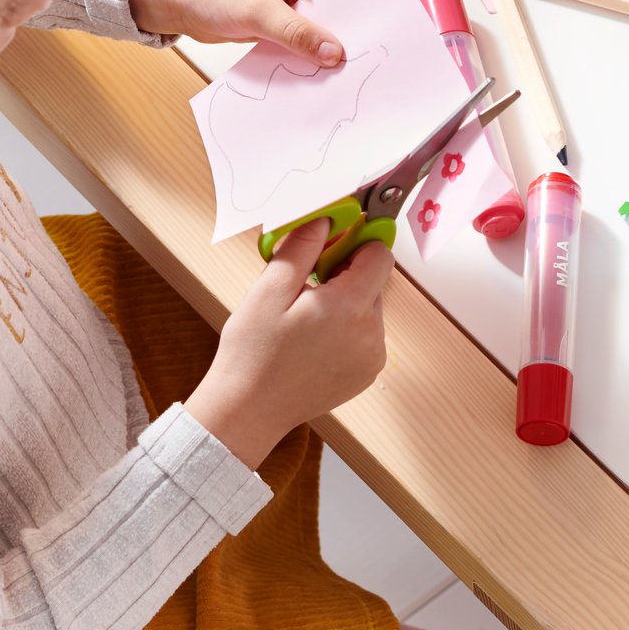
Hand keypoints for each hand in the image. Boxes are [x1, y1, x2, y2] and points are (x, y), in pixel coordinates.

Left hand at [127, 0, 342, 66]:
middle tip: (345, 71)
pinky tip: (306, 73)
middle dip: (332, 40)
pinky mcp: (275, 16)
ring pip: (315, 29)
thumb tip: (335, 52)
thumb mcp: (256, 10)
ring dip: (314, 51)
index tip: (359, 53)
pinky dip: (298, 55)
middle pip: (332, 12)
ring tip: (328, 77)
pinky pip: (296, 39)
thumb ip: (298, 33)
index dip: (349, 23)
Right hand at [184, 218, 392, 469]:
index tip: (331, 246)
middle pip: (374, 283)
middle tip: (307, 284)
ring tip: (305, 317)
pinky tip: (313, 340)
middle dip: (346, 275)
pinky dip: (347, 329)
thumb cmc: (253, 353)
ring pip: (369, 309)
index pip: (380, 256)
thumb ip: (302, 248)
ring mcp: (372, 358)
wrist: (248, 412)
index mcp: (349, 308)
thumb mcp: (269, 290)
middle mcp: (371, 334)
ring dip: (346, 303)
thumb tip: (326, 217)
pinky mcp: (366, 375)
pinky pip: (366, 336)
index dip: (357, 243)